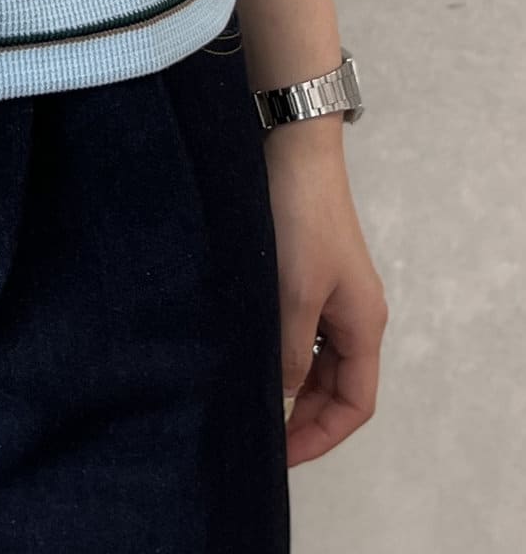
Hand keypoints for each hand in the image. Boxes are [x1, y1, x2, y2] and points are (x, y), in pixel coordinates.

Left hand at [263, 120, 388, 465]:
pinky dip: (276, 348)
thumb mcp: (296, 293)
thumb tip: (282, 397)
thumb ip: (291, 350)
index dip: (322, 434)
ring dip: (285, 381)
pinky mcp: (302, 271)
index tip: (280, 454)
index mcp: (362, 324)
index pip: (355, 403)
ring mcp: (328, 292)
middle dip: (300, 414)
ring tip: (243, 397)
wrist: (291, 150)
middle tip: (253, 432)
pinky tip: (243, 351)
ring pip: (311, 358)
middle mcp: (351, 314)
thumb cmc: (299, 221)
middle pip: (333, 385)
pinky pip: (296, 328)